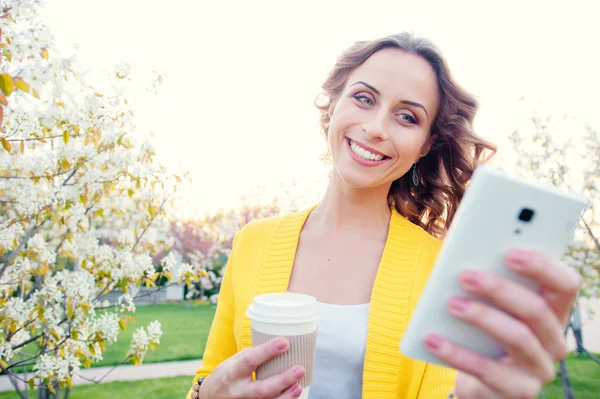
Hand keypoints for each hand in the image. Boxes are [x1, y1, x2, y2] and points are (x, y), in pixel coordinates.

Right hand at [200, 337, 304, 398]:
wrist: (210, 398)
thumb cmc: (227, 375)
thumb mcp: (233, 362)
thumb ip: (252, 356)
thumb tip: (278, 345)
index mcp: (232, 372)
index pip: (250, 360)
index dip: (267, 351)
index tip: (285, 342)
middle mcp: (238, 391)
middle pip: (261, 389)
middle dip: (282, 380)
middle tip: (299, 369)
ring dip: (285, 397)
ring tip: (298, 386)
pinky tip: (291, 396)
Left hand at [423, 249, 581, 398]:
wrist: (482, 383)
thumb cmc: (485, 334)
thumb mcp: (491, 308)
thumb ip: (486, 285)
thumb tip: (462, 262)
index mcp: (553, 312)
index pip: (565, 285)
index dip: (542, 267)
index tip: (510, 252)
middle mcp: (554, 341)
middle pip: (537, 310)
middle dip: (500, 289)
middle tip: (466, 276)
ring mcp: (539, 369)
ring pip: (519, 338)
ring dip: (482, 316)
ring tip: (451, 304)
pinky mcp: (518, 391)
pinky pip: (487, 370)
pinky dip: (455, 353)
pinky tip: (431, 339)